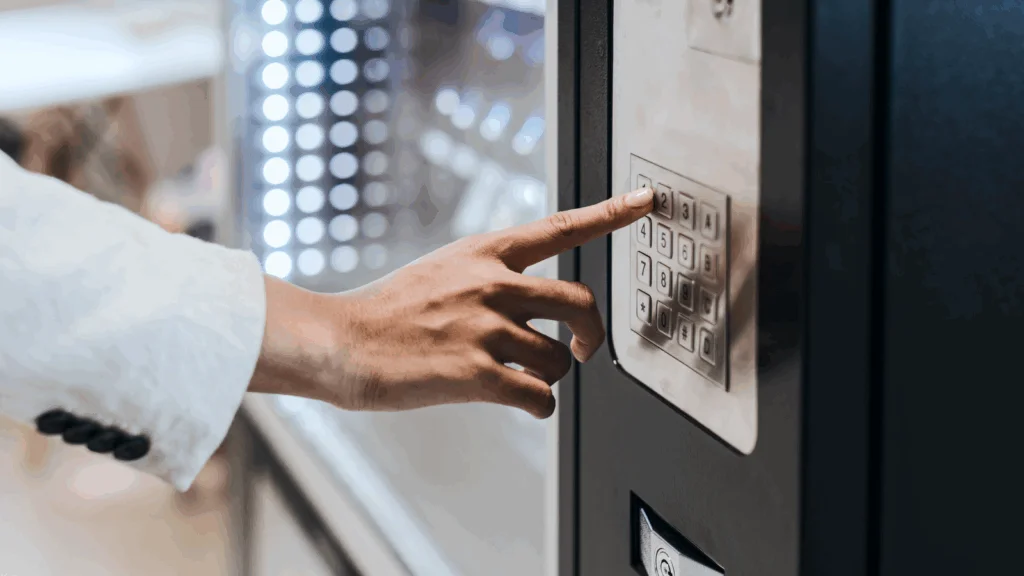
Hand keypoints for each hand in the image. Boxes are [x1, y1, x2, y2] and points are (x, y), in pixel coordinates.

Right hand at [250, 187, 653, 417]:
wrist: (343, 343)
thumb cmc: (389, 311)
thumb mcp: (442, 270)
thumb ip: (490, 276)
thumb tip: (532, 302)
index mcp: (485, 253)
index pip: (560, 227)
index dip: (609, 214)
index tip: (646, 202)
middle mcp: (492, 284)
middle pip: (579, 300)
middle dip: (592, 331)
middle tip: (583, 348)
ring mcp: (486, 328)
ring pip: (559, 358)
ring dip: (550, 375)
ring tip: (519, 378)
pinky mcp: (477, 374)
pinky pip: (540, 395)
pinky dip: (537, 404)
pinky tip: (517, 401)